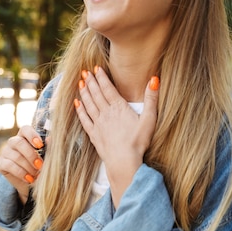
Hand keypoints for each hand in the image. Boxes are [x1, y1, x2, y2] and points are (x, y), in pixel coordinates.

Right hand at [0, 125, 45, 202]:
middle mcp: (13, 142)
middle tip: (40, 165)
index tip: (40, 145)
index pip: (25, 129)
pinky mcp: (1, 164)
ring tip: (36, 174)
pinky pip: (9, 166)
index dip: (32, 135)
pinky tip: (29, 179)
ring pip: (16, 156)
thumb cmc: (39, 165)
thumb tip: (50, 139)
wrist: (30, 182)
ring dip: (28, 167)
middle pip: (19, 142)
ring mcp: (6, 152)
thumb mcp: (45, 157)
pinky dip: (21, 173)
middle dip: (31, 155)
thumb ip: (48, 147)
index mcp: (25, 136)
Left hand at [75, 67, 159, 206]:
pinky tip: (76, 104)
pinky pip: (85, 119)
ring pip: (89, 104)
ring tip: (80, 83)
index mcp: (119, 108)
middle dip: (91, 82)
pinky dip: (80, 110)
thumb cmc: (138, 142)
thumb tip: (154, 79)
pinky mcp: (94, 135)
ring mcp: (99, 124)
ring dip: (84, 93)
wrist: (124, 162)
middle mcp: (106, 113)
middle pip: (96, 94)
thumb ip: (151, 99)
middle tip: (85, 72)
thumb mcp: (150, 119)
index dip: (102, 78)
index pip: (108, 89)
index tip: (96, 69)